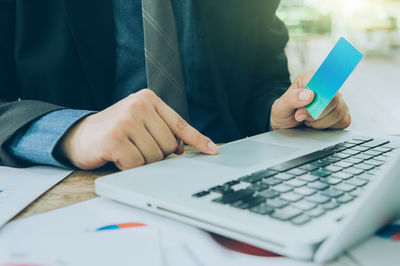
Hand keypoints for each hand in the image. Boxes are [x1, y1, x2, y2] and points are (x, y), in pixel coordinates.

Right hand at [59, 89, 218, 169]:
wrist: (79, 135)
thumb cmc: (114, 131)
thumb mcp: (140, 123)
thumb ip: (161, 130)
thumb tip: (181, 149)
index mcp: (148, 99)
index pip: (179, 124)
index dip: (197, 139)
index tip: (213, 151)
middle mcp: (138, 105)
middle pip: (168, 146)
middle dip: (155, 154)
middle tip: (136, 148)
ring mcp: (126, 120)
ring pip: (154, 157)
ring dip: (141, 161)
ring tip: (125, 150)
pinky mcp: (115, 138)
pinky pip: (137, 164)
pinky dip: (129, 167)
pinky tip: (117, 157)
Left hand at [270, 71, 350, 129]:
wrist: (286, 126)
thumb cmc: (284, 113)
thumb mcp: (280, 107)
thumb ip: (291, 99)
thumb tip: (309, 95)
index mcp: (310, 78)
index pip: (324, 80)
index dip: (316, 95)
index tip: (307, 102)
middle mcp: (326, 87)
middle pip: (333, 99)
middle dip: (314, 113)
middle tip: (300, 115)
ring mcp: (337, 101)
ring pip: (338, 113)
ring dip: (318, 122)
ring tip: (307, 119)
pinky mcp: (343, 115)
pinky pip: (343, 122)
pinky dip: (328, 127)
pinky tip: (317, 124)